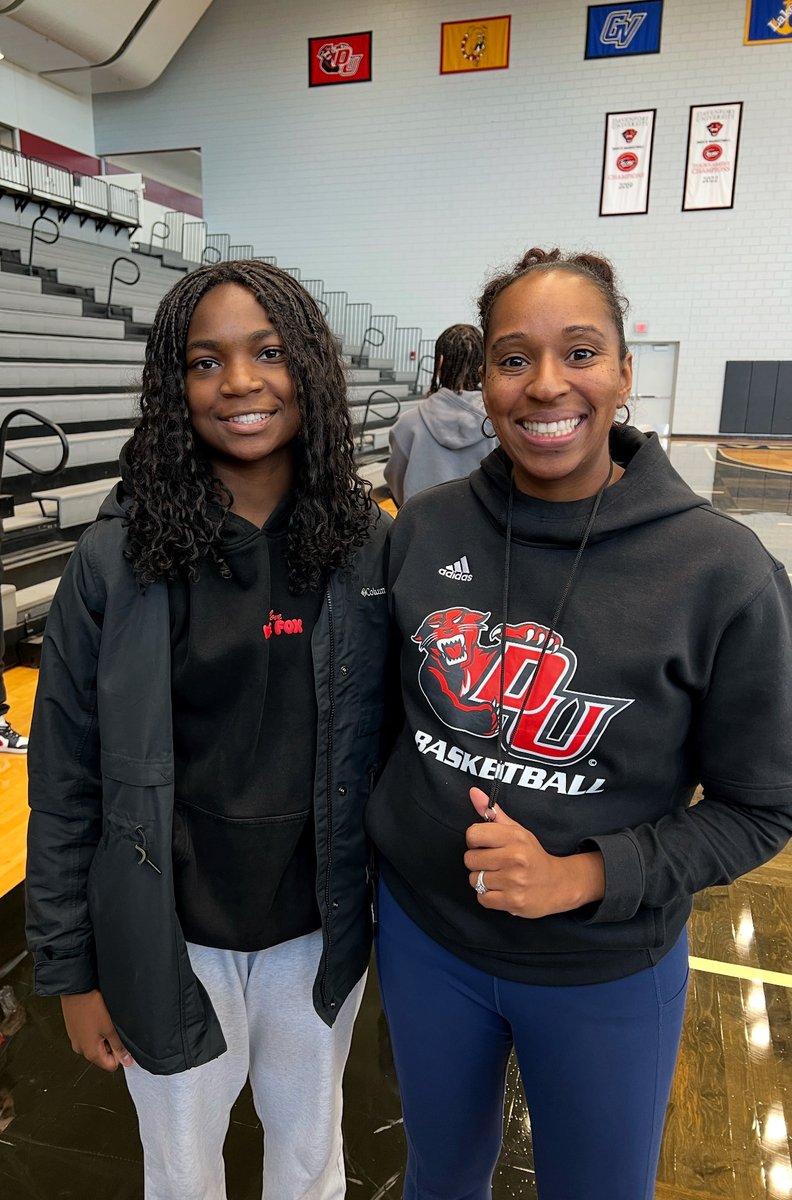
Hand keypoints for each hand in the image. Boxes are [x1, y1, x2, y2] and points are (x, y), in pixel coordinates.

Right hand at [60, 991, 133, 1071]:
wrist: (76, 990)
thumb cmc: (91, 1007)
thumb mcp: (111, 1028)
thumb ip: (119, 1047)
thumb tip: (127, 1061)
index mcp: (90, 1053)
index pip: (110, 1066)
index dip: (120, 1054)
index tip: (122, 1040)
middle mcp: (80, 1049)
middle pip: (103, 1055)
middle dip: (111, 1043)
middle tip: (112, 1027)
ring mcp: (75, 1040)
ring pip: (96, 1044)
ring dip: (103, 1035)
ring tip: (103, 1020)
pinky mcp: (74, 1031)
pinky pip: (88, 1035)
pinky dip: (94, 1029)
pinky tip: (95, 1017)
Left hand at [464, 787, 604, 917]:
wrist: (558, 884)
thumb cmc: (532, 855)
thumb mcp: (517, 830)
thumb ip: (493, 812)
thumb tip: (473, 792)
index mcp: (514, 837)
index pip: (473, 834)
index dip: (475, 841)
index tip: (484, 845)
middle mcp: (515, 858)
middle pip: (470, 859)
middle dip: (478, 862)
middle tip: (493, 863)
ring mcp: (514, 881)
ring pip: (475, 880)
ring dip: (483, 880)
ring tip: (499, 877)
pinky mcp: (513, 901)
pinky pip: (482, 898)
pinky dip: (488, 896)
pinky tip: (502, 890)